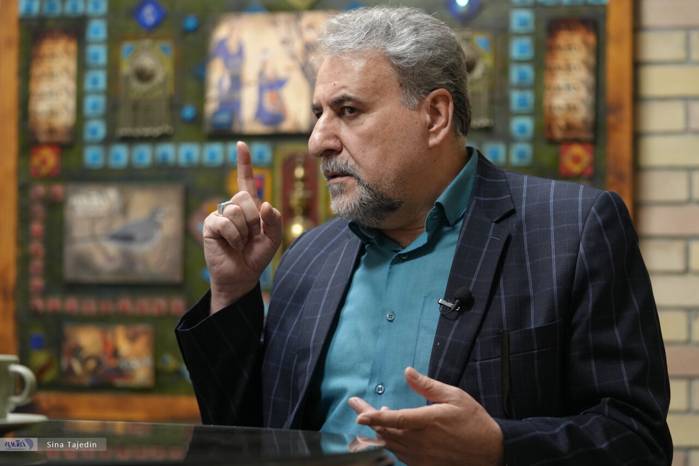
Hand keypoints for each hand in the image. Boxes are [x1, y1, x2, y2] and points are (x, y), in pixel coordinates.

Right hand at [203, 141, 281, 312]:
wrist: (241, 275)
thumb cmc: (257, 255)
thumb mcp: (273, 238)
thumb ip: (274, 220)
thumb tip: (263, 204)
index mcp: (249, 205)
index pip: (247, 180)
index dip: (244, 162)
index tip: (241, 144)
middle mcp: (233, 206)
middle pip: (246, 198)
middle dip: (254, 220)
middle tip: (251, 237)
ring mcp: (220, 214)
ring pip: (237, 211)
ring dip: (244, 231)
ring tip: (240, 243)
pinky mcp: (210, 225)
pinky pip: (226, 223)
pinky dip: (234, 237)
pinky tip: (231, 245)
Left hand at [349, 367, 503, 465]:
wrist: (491, 451)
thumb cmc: (474, 421)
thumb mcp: (454, 396)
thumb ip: (427, 386)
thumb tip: (408, 372)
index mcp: (429, 421)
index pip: (395, 419)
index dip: (375, 417)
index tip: (359, 413)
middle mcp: (422, 441)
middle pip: (387, 431)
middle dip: (369, 417)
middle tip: (357, 405)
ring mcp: (422, 455)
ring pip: (391, 444)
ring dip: (379, 430)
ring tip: (373, 416)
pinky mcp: (424, 465)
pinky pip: (400, 455)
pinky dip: (391, 443)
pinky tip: (390, 433)